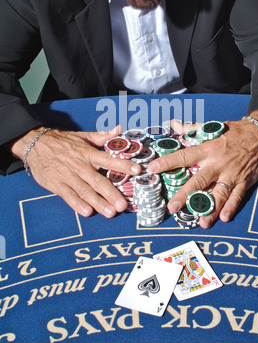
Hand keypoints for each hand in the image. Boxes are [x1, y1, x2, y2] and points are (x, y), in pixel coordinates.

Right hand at [11, 126, 140, 217]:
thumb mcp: (82, 135)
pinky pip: (69, 196)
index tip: (137, 171)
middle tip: (123, 205)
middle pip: (98, 181)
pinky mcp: (57, 185)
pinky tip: (87, 212)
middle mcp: (80, 166)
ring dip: (98, 202)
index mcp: (88, 153)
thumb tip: (119, 129)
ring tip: (110, 212)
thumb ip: (102, 136)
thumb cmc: (62, 141)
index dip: (123, 165)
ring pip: (85, 191)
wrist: (35, 144)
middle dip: (111, 193)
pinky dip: (77, 204)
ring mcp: (68, 176)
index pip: (109, 159)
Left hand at [148, 114, 257, 228]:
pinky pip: (237, 196)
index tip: (153, 168)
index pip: (184, 156)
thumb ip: (191, 128)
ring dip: (210, 208)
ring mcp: (231, 174)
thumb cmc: (234, 132)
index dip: (168, 162)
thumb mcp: (212, 128)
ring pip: (219, 193)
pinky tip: (224, 217)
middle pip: (199, 181)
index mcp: (208, 149)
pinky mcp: (244, 182)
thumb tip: (173, 123)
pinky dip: (231, 207)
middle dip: (185, 194)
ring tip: (202, 222)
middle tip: (173, 207)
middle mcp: (218, 163)